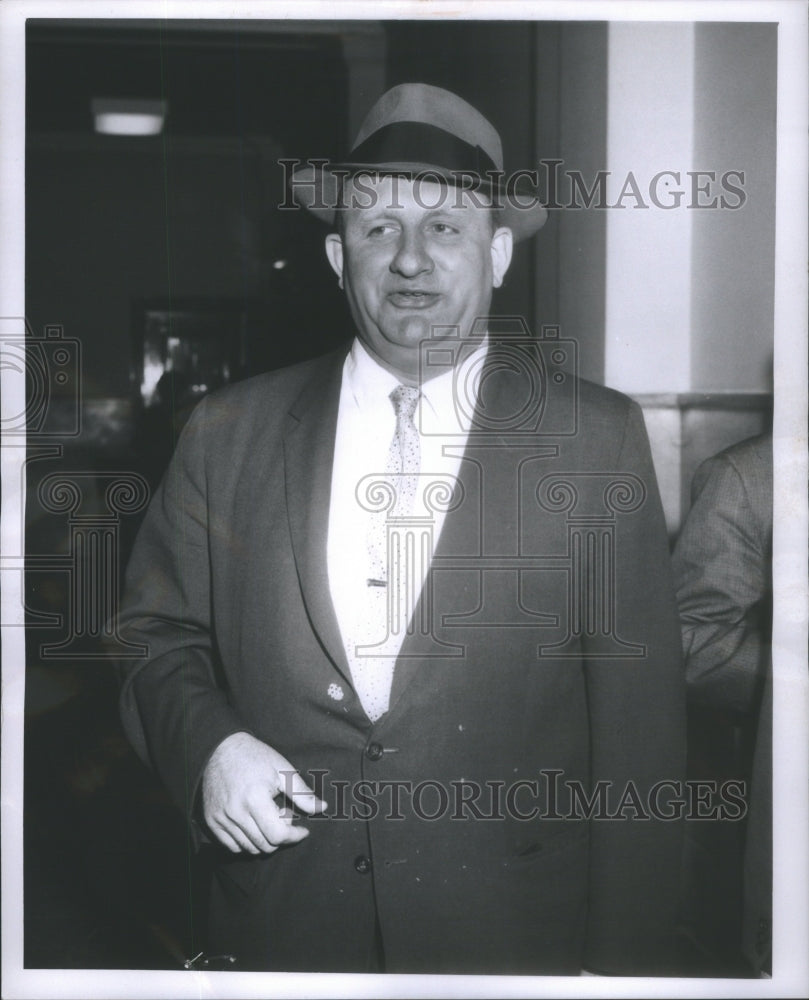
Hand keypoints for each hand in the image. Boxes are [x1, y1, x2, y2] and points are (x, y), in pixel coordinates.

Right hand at [201, 732, 325, 853]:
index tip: (304, 830)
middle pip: (265, 845)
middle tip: (284, 815)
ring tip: (268, 816)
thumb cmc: (255, 757)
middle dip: (281, 836)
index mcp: (254, 798)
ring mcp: (221, 819)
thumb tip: (322, 808)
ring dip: (264, 840)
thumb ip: (302, 793)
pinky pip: (232, 847)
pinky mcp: (211, 821)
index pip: (278, 835)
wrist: (220, 748)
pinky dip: (246, 842)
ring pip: (249, 849)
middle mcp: (235, 812)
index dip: (295, 836)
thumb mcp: (282, 770)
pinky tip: (253, 824)